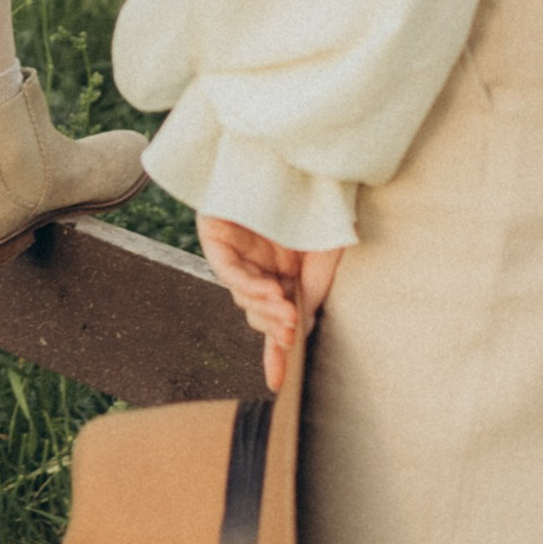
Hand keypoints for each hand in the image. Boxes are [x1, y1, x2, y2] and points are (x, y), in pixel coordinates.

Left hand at [197, 215, 342, 394]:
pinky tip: (270, 291)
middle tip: (291, 329)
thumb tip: (298, 338)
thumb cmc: (322, 205)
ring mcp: (237, 249)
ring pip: (242, 295)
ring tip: (285, 309)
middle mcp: (259, 263)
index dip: (275, 354)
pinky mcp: (217, 234)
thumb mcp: (324, 261)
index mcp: (284, 271)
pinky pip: (227, 269)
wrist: (306, 158)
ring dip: (263, 307)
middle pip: (257, 311)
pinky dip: (248, 285)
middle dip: (274, 325)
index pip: (274, 319)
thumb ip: (308, 298)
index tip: (277, 385)